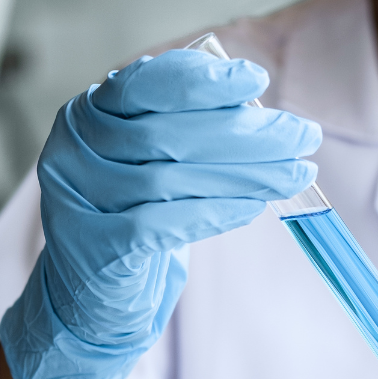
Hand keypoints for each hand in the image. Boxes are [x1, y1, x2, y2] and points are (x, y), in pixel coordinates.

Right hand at [0, 49, 321, 378]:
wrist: (92, 297)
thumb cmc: (133, 221)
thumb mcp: (152, 167)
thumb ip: (189, 136)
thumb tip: (262, 119)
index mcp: (87, 116)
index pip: (144, 84)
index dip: (202, 81)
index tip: (257, 80)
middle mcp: (74, 151)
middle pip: (168, 134)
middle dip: (246, 133)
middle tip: (302, 136)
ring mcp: (80, 201)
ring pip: (170, 180)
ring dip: (244, 175)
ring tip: (294, 174)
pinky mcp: (98, 248)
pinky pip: (163, 225)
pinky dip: (215, 213)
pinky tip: (253, 207)